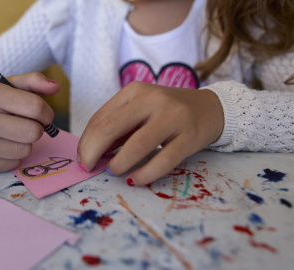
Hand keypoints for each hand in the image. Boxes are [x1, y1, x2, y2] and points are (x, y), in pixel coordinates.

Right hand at [0, 72, 59, 172]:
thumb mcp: (11, 85)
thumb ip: (35, 81)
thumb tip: (55, 87)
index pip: (36, 107)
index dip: (46, 112)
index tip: (40, 114)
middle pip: (34, 132)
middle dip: (35, 129)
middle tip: (23, 124)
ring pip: (26, 150)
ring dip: (24, 143)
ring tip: (9, 134)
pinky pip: (15, 163)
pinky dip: (13, 156)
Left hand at [77, 82, 223, 185]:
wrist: (211, 108)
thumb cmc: (167, 112)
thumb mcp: (140, 110)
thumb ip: (118, 128)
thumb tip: (91, 153)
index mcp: (134, 91)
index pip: (100, 118)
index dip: (85, 142)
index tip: (82, 159)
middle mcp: (152, 99)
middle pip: (111, 128)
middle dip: (92, 152)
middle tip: (89, 168)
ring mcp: (173, 116)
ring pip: (137, 145)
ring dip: (119, 164)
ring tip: (113, 172)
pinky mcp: (190, 136)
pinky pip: (163, 160)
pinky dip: (145, 174)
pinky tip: (135, 180)